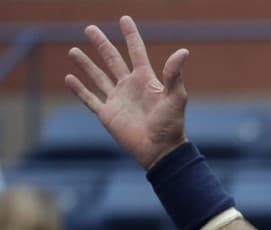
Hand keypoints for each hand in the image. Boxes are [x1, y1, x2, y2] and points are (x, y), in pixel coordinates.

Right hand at [65, 16, 189, 168]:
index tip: (125, 19)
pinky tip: (69, 78)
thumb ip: (174, 74)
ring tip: (73, 50)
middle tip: (90, 28)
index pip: (136, 52)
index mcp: (146, 80)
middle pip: (112, 59)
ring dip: (86, 64)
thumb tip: (183, 51)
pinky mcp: (107, 114)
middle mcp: (130, 86)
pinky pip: (90, 99)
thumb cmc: (171, 124)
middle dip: (102, 44)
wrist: (160, 150)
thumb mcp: (176, 97)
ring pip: (98, 76)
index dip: (131, 35)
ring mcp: (117, 99)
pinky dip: (79, 89)